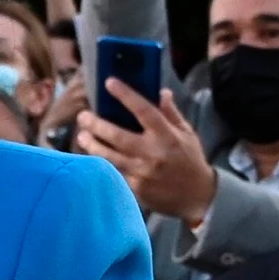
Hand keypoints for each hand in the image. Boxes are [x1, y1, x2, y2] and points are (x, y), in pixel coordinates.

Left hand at [73, 82, 217, 224]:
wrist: (197, 196)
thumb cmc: (191, 161)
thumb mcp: (187, 133)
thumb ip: (171, 113)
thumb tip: (162, 92)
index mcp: (166, 135)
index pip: (143, 110)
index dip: (125, 95)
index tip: (109, 83)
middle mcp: (152, 153)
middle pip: (118, 136)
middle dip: (97, 125)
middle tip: (83, 116)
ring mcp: (142, 173)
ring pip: (110, 157)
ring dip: (93, 146)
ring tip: (81, 136)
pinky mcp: (136, 189)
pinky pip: (114, 174)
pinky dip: (101, 165)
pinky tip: (91, 158)